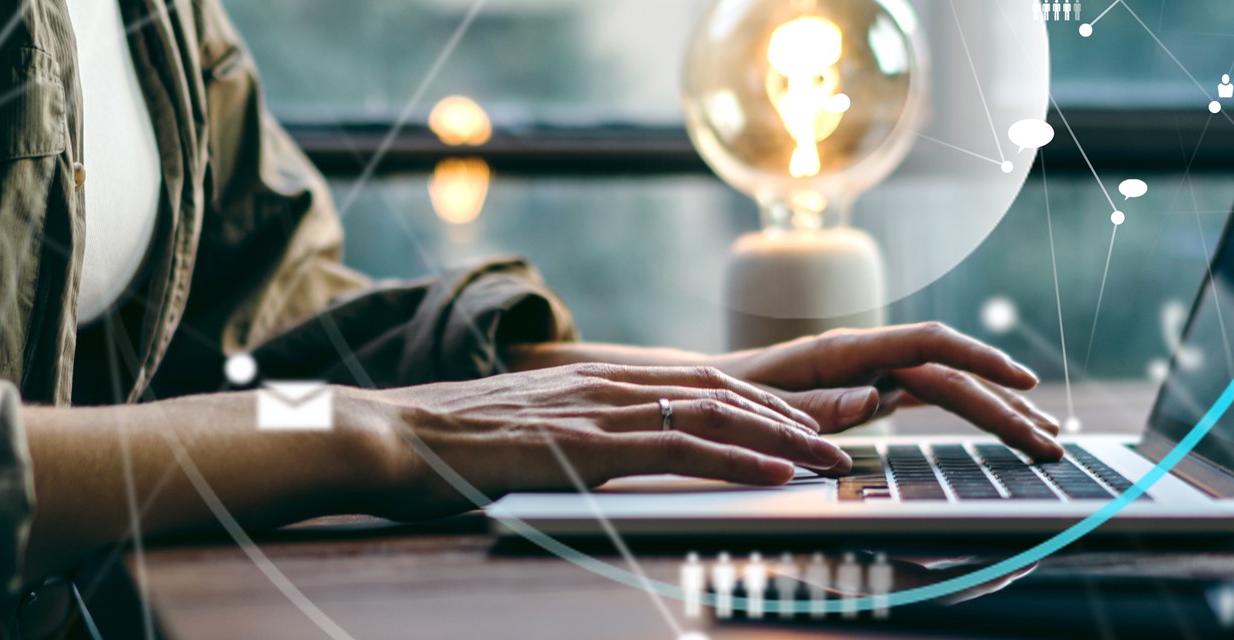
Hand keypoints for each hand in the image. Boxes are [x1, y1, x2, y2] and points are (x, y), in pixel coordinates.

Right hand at [355, 364, 853, 519]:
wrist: (389, 434)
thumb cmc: (451, 443)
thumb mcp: (533, 429)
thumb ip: (582, 433)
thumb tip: (611, 455)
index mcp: (603, 379)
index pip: (705, 382)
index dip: (766, 402)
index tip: (809, 423)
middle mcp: (613, 384)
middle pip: (727, 390)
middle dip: (794, 416)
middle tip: (844, 436)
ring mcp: (602, 412)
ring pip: (717, 414)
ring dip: (783, 439)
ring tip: (829, 460)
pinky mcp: (588, 446)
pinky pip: (681, 449)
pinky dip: (737, 460)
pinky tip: (775, 475)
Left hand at [714, 322, 1063, 460]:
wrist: (709, 392)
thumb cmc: (730, 397)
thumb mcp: (761, 406)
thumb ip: (815, 406)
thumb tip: (875, 399)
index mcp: (845, 349)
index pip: (927, 344)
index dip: (979, 357)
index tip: (1022, 381)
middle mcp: (871, 356)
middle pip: (952, 376)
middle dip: (1005, 408)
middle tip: (1051, 443)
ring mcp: (878, 372)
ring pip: (952, 388)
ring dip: (1000, 414)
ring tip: (1046, 441)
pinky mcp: (879, 390)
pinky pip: (935, 399)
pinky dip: (972, 413)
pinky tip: (1007, 427)